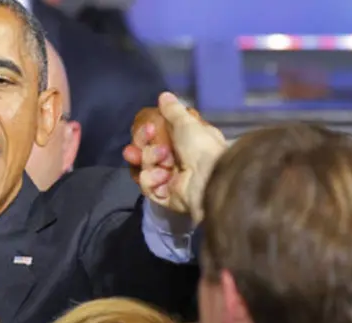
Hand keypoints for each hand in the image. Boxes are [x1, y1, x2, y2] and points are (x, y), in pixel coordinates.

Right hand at [124, 92, 226, 221]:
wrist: (209, 177)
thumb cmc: (201, 147)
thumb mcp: (187, 123)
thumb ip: (173, 110)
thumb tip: (164, 95)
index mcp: (182, 145)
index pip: (154, 139)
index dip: (145, 135)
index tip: (148, 129)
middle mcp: (174, 162)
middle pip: (144, 155)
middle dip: (142, 150)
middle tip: (141, 147)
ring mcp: (169, 181)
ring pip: (144, 170)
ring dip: (149, 163)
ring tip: (162, 164)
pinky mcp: (165, 197)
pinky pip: (147, 187)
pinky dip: (152, 180)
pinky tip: (163, 178)